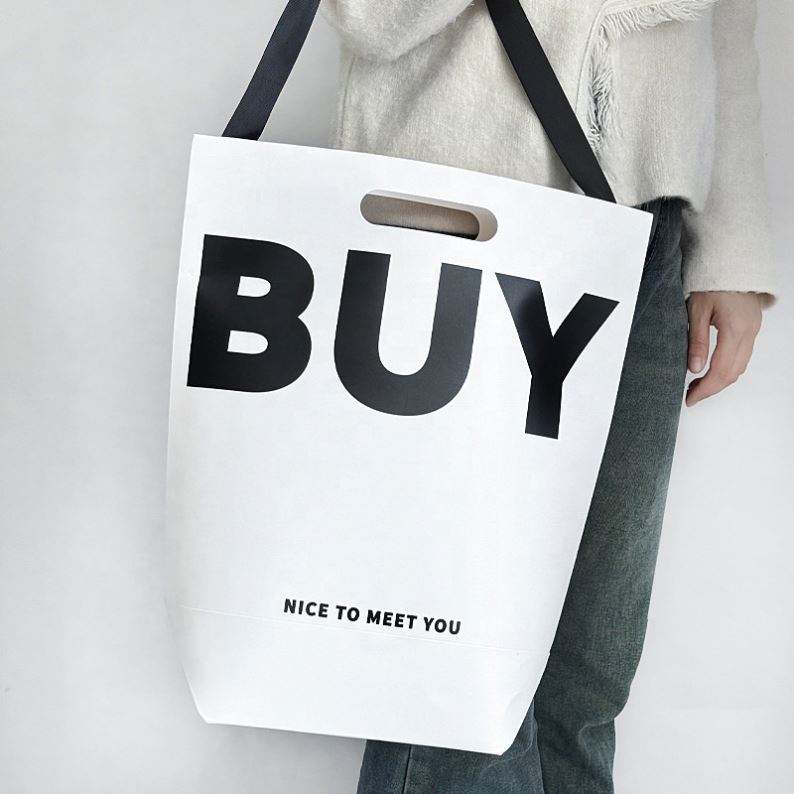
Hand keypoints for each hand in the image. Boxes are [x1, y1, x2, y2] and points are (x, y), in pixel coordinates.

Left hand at [685, 291, 762, 406]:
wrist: (731, 261)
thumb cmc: (711, 281)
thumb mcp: (696, 310)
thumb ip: (696, 341)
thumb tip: (694, 369)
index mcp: (735, 329)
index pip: (721, 371)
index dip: (705, 389)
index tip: (690, 399)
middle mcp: (749, 333)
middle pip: (733, 373)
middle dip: (712, 388)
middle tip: (691, 395)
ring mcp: (754, 330)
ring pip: (740, 367)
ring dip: (720, 380)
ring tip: (697, 385)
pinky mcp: (752, 328)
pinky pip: (743, 356)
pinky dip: (727, 368)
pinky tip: (710, 369)